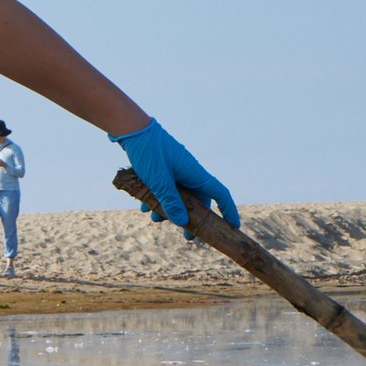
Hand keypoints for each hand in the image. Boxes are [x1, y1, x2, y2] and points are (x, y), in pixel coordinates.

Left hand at [111, 119, 238, 231]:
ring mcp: (176, 170)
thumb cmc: (148, 152)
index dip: (229, 211)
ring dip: (169, 209)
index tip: (233, 227)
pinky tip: (144, 206)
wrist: (132, 129)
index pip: (220, 194)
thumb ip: (170, 202)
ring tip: (155, 219)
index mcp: (195, 174)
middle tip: (188, 237)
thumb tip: (183, 222)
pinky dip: (157, 199)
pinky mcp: (164, 168)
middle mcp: (189, 172)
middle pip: (198, 200)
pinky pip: (166, 188)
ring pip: (179, 196)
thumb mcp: (158, 181)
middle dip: (192, 219)